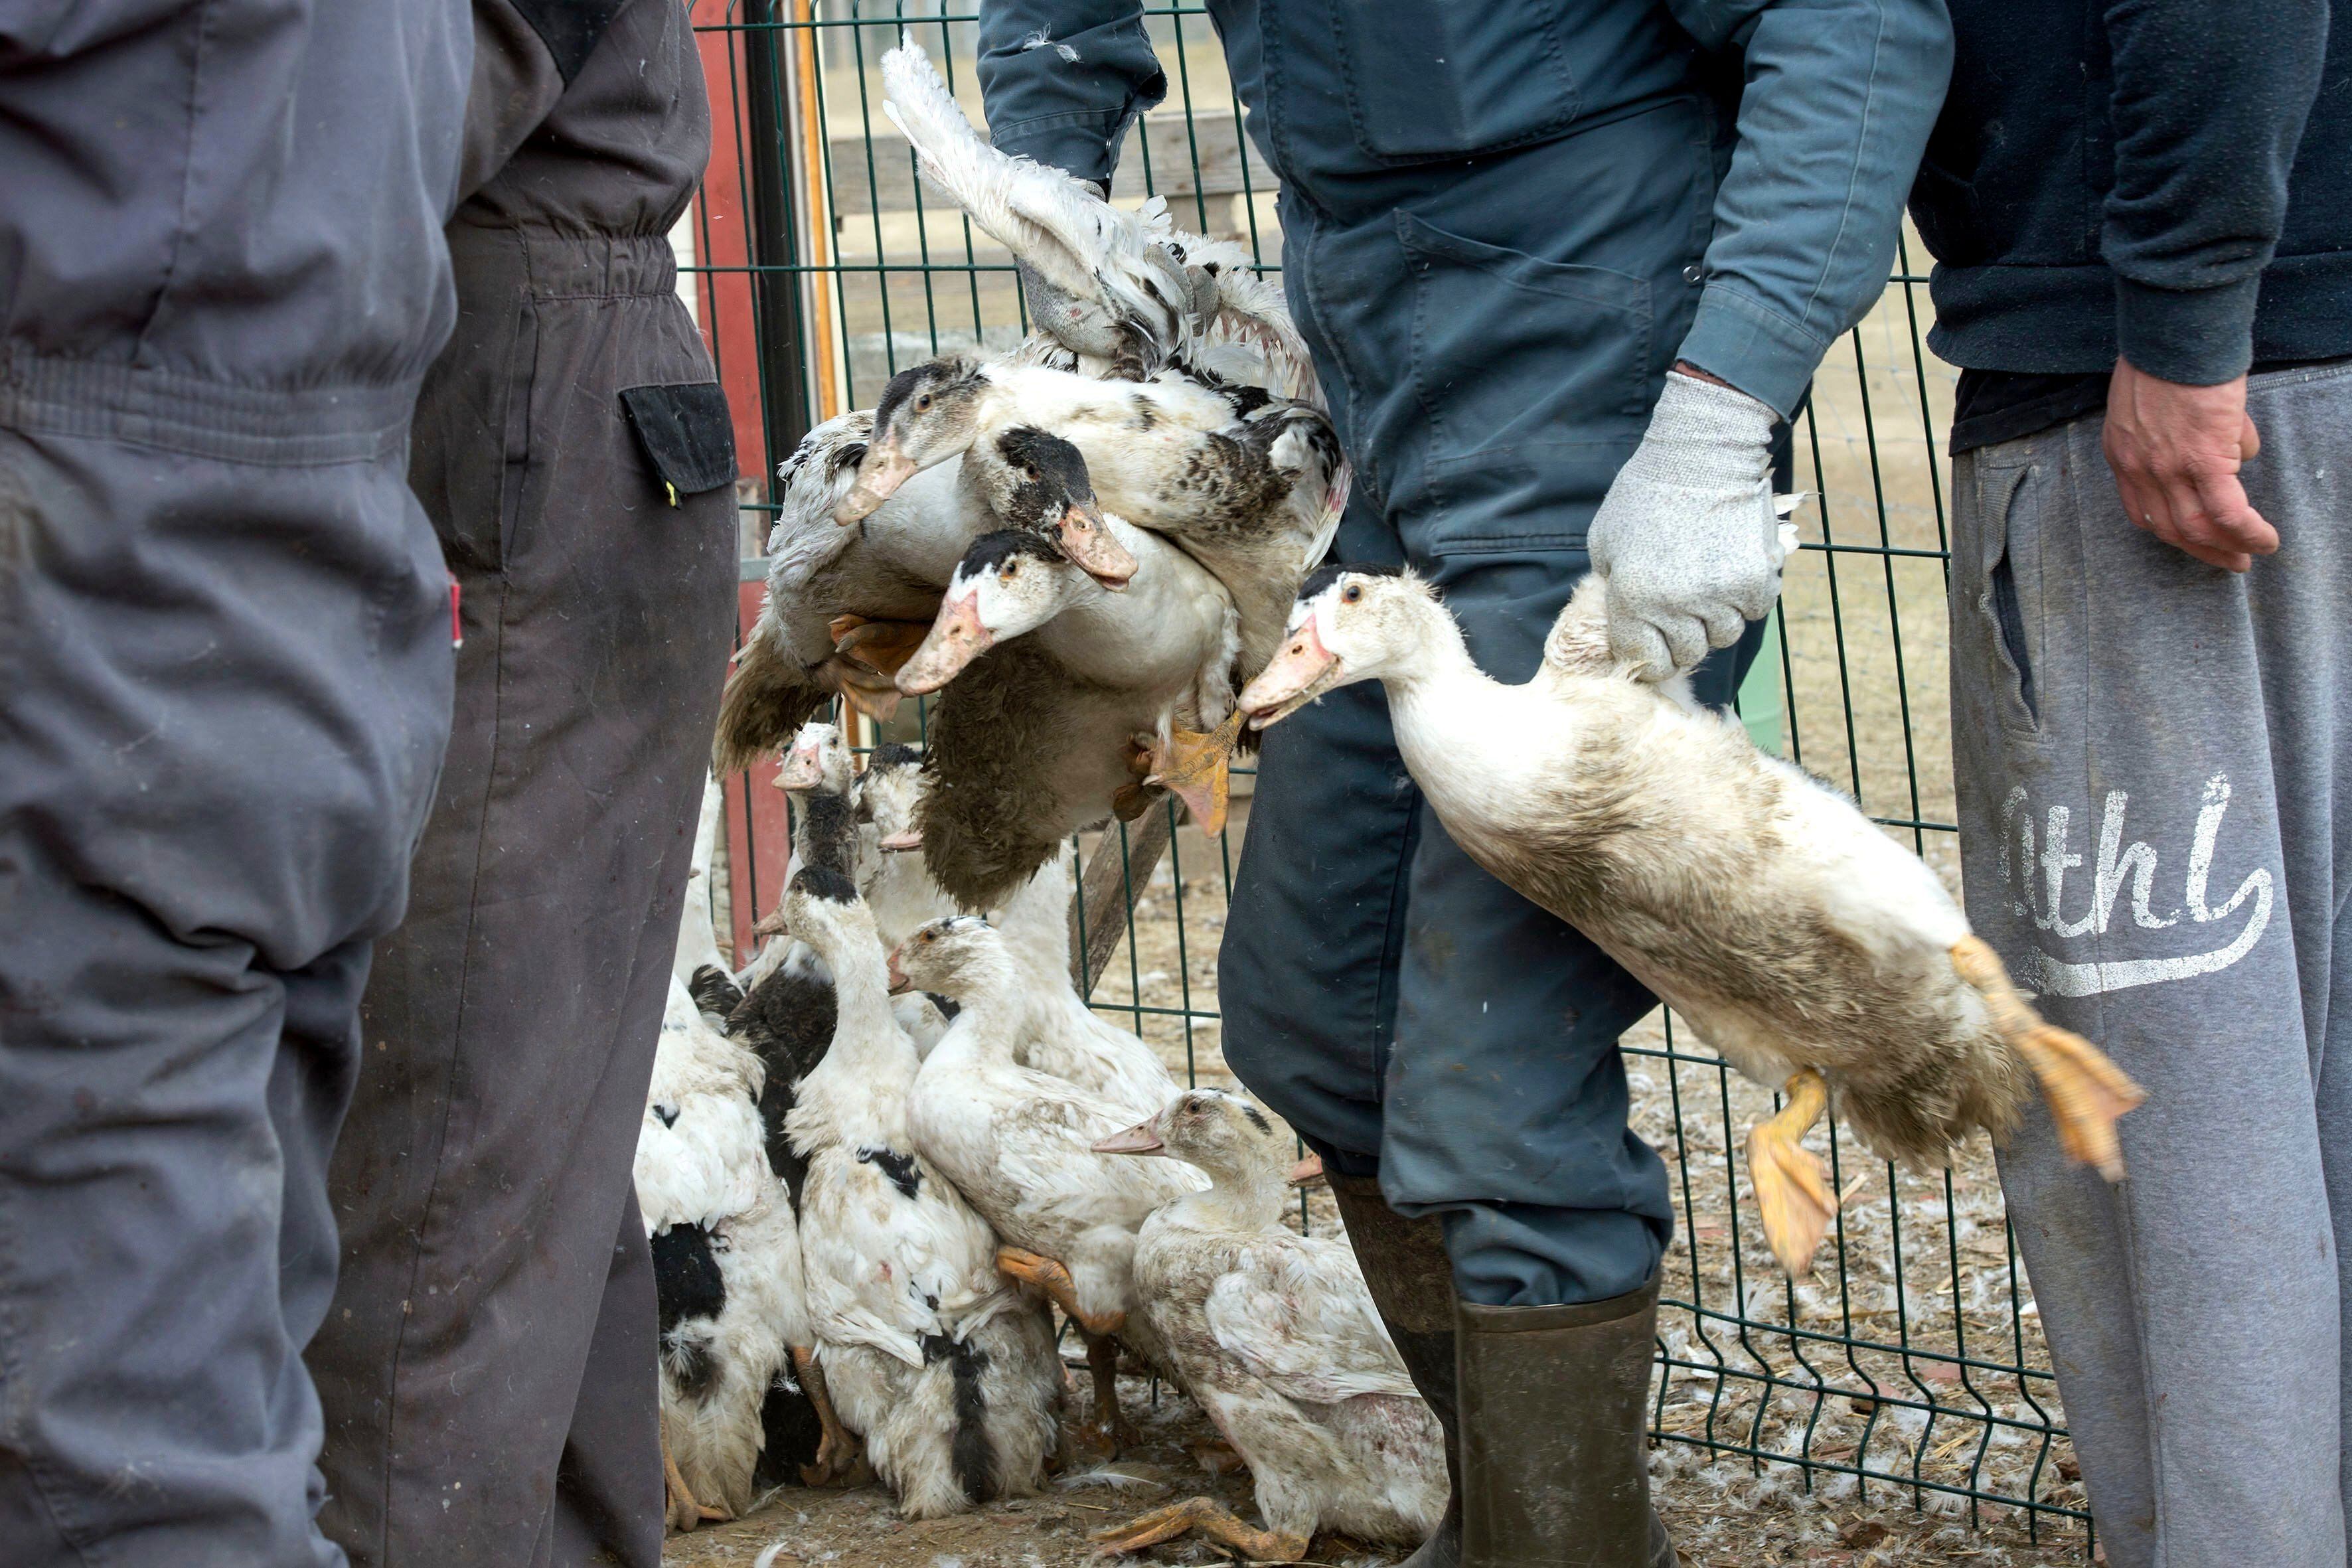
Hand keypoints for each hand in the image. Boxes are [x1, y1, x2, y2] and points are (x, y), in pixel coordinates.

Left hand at [1588, 369, 1784, 680]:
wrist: (1702, 455)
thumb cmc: (1646, 494)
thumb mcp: (1606, 541)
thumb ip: (1613, 586)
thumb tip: (1625, 621)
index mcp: (1633, 599)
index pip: (1646, 661)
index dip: (1651, 658)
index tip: (1657, 648)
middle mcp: (1676, 605)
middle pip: (1689, 653)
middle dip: (1684, 637)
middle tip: (1684, 611)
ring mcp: (1720, 595)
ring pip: (1725, 635)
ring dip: (1717, 617)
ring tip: (1708, 584)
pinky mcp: (1756, 580)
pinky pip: (1754, 611)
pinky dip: (1747, 598)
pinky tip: (1733, 570)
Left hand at [2103, 360, 2275, 571]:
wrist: (2173, 334)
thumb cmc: (2168, 356)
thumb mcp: (2155, 400)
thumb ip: (2183, 430)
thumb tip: (2233, 447)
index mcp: (2123, 454)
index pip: (2142, 509)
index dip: (2169, 529)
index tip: (2192, 539)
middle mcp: (2140, 469)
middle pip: (2169, 527)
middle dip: (2201, 550)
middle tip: (2229, 561)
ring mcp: (2168, 469)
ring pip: (2198, 527)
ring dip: (2227, 547)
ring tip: (2251, 555)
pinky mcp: (2203, 460)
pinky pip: (2227, 511)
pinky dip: (2247, 531)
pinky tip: (2265, 538)